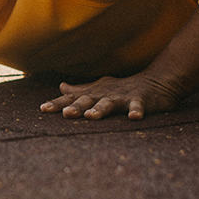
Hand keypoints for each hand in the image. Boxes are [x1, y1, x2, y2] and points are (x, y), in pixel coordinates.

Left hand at [39, 73, 183, 119]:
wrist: (155, 81)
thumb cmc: (122, 88)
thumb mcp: (99, 88)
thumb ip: (79, 90)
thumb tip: (61, 87)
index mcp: (94, 93)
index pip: (72, 98)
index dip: (57, 103)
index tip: (42, 109)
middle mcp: (104, 94)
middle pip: (87, 101)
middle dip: (76, 107)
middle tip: (65, 114)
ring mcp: (122, 97)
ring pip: (109, 104)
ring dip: (100, 109)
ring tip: (91, 116)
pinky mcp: (140, 100)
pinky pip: (138, 106)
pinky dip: (136, 111)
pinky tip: (134, 118)